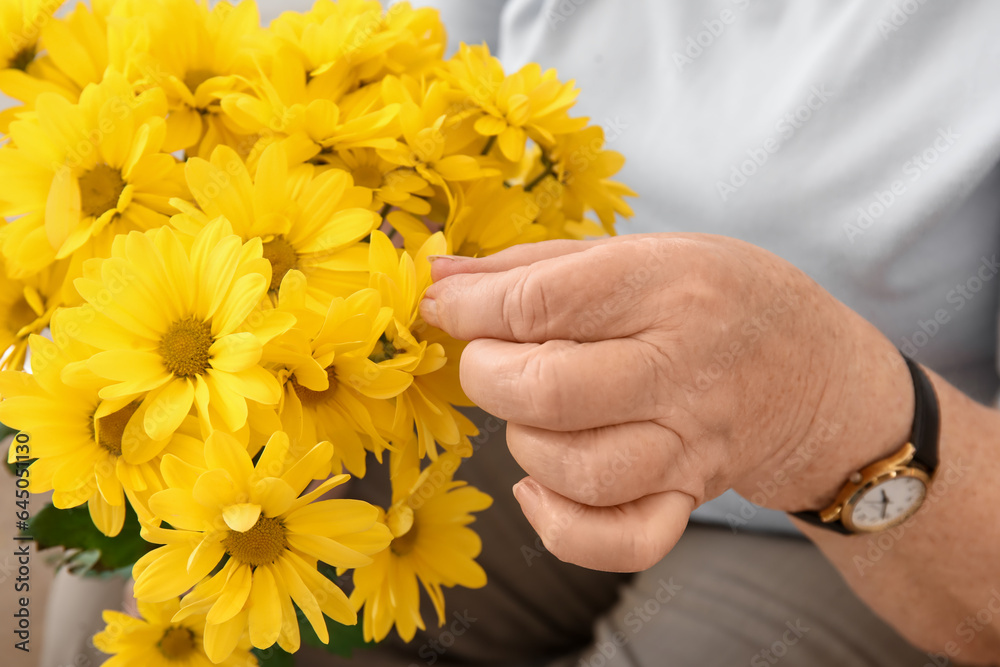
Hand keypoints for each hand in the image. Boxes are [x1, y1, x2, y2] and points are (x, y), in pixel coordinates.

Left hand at [420, 234, 912, 571]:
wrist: (812, 367)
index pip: (540, 303)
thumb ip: (533, 264)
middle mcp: (682, 368)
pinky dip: (561, 525)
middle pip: (550, 391)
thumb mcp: (639, 250)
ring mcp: (690, 443)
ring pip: (580, 470)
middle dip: (487, 376)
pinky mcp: (689, 497)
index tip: (445, 306)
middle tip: (490, 360)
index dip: (469, 308)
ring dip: (526, 444)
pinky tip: (539, 487)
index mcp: (665, 287)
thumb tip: (437, 276)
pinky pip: (622, 540)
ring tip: (533, 414)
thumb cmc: (714, 296)